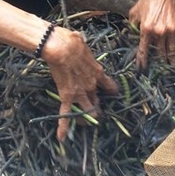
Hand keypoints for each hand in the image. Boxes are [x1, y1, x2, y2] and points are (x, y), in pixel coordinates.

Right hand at [40, 26, 118, 140]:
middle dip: (97, 108)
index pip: (108, 85)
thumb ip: (81, 45)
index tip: (112, 93)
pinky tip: (62, 138)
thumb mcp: (81, 41)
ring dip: (86, 118)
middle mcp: (92, 85)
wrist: (62, 47)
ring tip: (84, 124)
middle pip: (98, 101)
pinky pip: (66, 114)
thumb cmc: (70, 41)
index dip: (111, 90)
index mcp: (98, 71)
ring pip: (87, 111)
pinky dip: (64, 126)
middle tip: (96, 112)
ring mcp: (81, 93)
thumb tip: (77, 37)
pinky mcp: (68, 97)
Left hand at [128, 0, 174, 68]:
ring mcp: (171, 30)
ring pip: (172, 51)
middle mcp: (159, 32)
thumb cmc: (147, 0)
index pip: (144, 50)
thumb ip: (131, 25)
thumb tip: (126, 35)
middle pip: (159, 53)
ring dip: (171, 59)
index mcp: (146, 29)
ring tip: (173, 66)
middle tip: (161, 68)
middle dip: (159, 61)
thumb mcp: (135, 12)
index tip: (142, 68)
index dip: (142, 61)